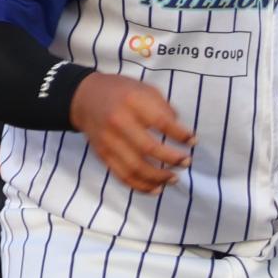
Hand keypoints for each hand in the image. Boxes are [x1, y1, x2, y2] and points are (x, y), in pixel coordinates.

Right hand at [68, 74, 192, 192]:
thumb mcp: (143, 89)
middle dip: (172, 159)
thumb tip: (180, 131)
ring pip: (135, 167)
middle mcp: (119, 122)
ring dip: (158, 177)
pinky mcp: (103, 155)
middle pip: (149, 147)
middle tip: (186, 162)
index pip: (161, 121)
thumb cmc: (120, 91)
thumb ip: (163, 107)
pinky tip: (157, 189)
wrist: (83, 97)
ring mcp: (109, 141)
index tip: (193, 141)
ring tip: (174, 178)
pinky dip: (141, 186)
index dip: (180, 134)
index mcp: (132, 101)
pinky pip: (123, 176)